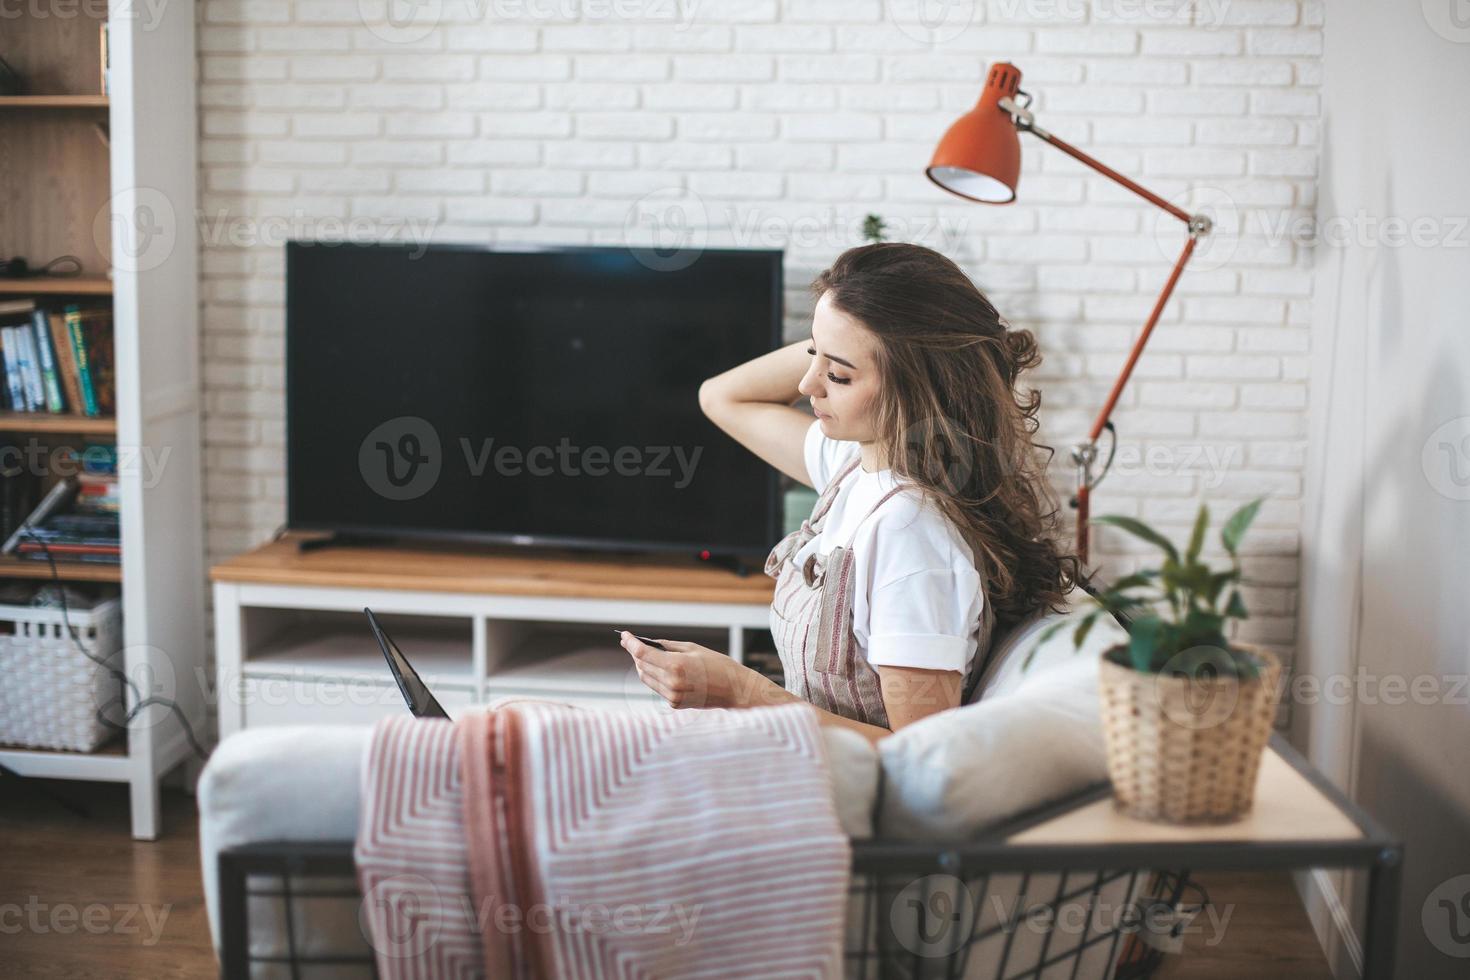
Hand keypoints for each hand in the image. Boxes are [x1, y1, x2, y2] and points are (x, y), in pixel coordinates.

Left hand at [619, 631, 784, 709]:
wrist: (735, 690)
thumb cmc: (717, 665)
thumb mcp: (693, 648)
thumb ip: (668, 646)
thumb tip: (649, 644)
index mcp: (675, 665)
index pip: (642, 653)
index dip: (630, 643)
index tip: (624, 635)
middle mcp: (671, 682)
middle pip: (641, 666)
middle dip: (635, 653)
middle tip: (631, 643)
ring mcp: (672, 696)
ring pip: (646, 679)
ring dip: (642, 666)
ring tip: (641, 655)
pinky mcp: (675, 704)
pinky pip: (657, 688)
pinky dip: (654, 677)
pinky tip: (658, 670)